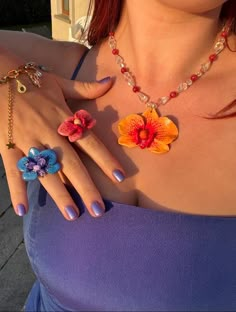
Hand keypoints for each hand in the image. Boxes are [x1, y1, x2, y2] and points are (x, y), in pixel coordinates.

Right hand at [0, 50, 124, 219]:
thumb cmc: (32, 81)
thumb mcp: (61, 82)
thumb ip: (87, 87)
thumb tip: (111, 82)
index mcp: (64, 118)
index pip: (90, 143)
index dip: (106, 160)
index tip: (120, 177)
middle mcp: (49, 133)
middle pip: (72, 164)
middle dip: (86, 188)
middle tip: (98, 211)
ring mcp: (28, 142)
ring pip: (46, 172)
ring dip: (59, 194)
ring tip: (71, 215)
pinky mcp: (8, 147)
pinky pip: (13, 171)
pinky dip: (17, 190)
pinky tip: (22, 210)